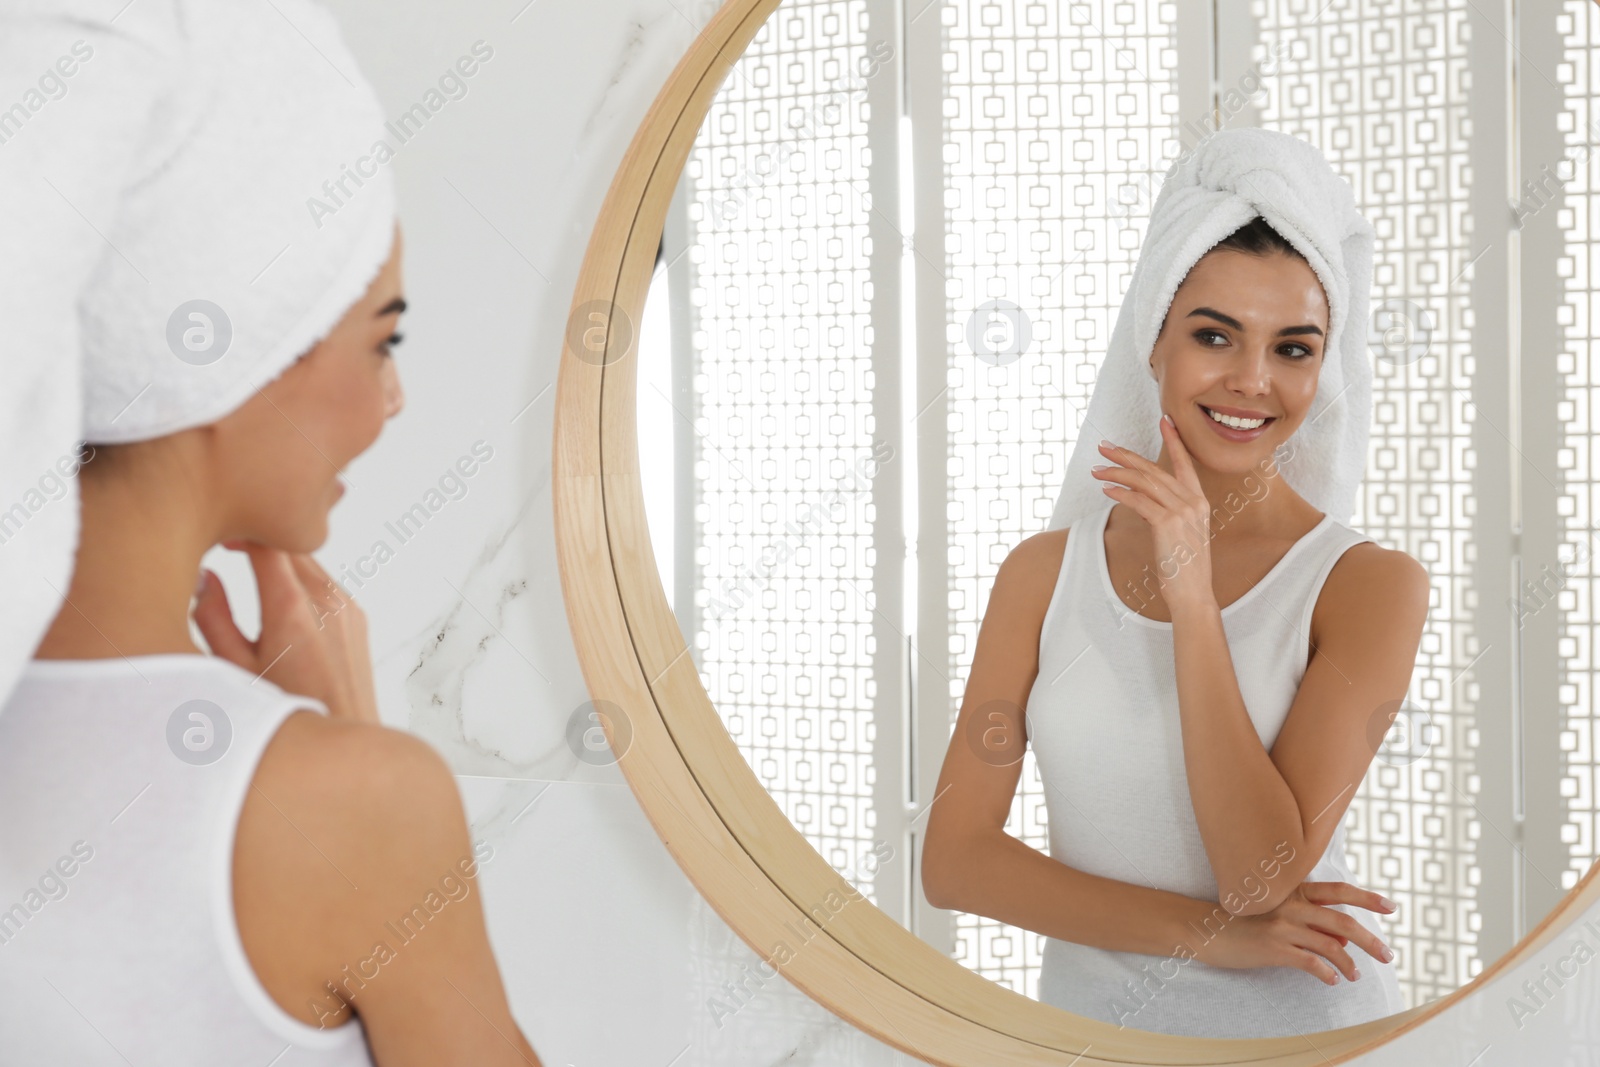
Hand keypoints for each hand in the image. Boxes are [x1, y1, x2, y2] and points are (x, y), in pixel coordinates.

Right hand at [192, 540, 380, 724]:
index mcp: (292, 610)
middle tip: (224, 542)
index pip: (269, 543)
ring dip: (281, 559)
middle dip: (259, 538)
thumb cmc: (282, 715)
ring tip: (248, 565)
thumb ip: (212, 617)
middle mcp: (327, 602)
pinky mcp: (358, 619)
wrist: (343, 744)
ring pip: (310, 563)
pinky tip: (280, 599)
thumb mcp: (232, 669)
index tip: (217, 532)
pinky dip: (302, 580)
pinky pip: (326, 584)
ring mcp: (347, 608)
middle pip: (291, 547)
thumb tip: (202, 575)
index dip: (242, 529)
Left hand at [1091, 414, 1214, 608]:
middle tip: (1104, 446)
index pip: (1185, 464)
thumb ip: (1165, 512)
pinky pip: (1139, 501)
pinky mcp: (1167, 524)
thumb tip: (1142, 499)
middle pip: (1154, 470)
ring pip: (1144, 482)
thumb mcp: (1179, 534)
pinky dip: (1120, 492)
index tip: (1164, 420)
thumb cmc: (1183, 567)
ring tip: (1096, 469)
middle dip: (1126, 455)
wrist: (1192, 594)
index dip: (1174, 441)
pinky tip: (1106, 489)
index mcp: (1199, 501)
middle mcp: (1193, 502)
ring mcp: (1182, 512)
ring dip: (1116, 472)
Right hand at [1191, 881, 1395, 984]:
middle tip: (1388, 956)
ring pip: (1330, 944)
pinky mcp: (1273, 947)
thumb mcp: (1279, 914)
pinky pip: (1310, 962)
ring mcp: (1282, 925)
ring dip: (1350, 964)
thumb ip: (1311, 923)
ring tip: (1357, 976)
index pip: (1338, 891)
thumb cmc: (1246, 922)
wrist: (1208, 930)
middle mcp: (1291, 904)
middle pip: (1342, 921)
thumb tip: (1344, 944)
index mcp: (1295, 891)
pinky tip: (1332, 981)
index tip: (1391, 907)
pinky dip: (1327, 973)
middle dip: (1370, 940)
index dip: (1367, 897)